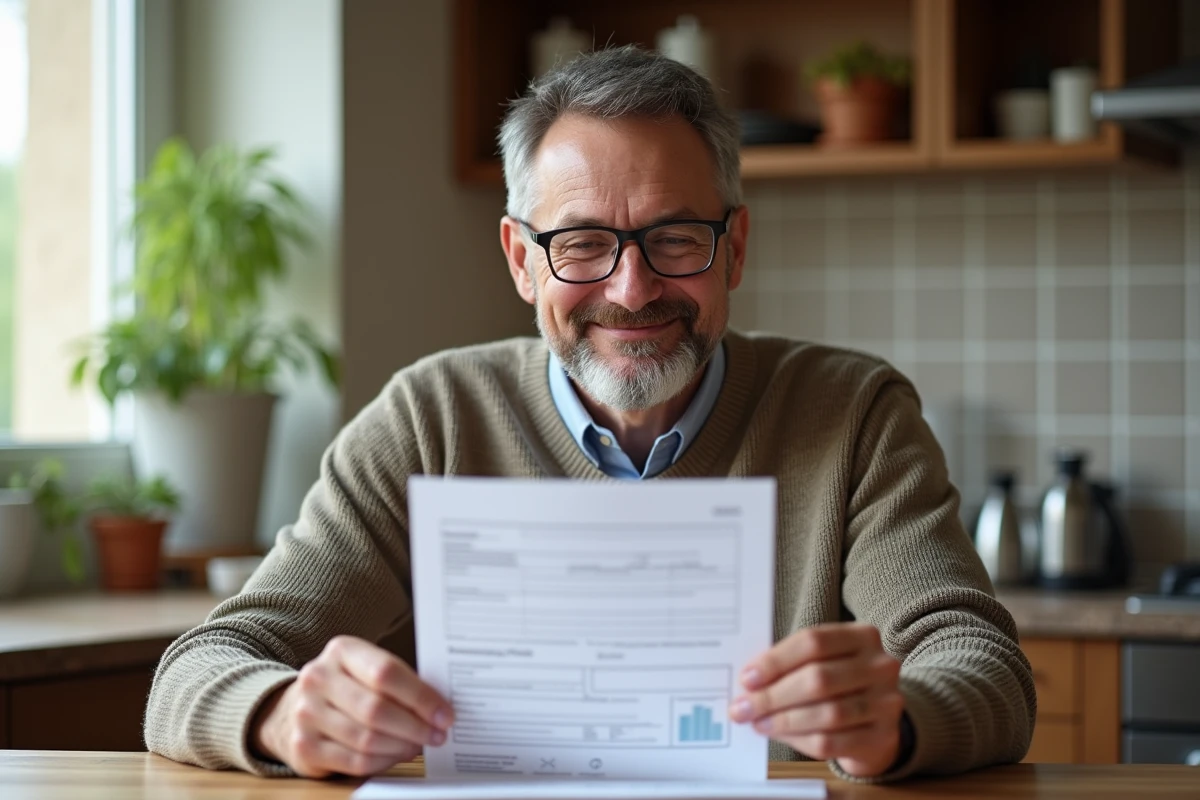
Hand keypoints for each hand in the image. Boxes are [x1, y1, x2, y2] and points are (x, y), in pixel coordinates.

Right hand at [251, 635, 453, 777]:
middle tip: (437, 735)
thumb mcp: (366, 669)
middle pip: (376, 708)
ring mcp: (306, 713)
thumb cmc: (346, 687)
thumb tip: (441, 707)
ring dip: (401, 747)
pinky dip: (383, 761)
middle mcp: (318, 678)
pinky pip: (354, 761)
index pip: (386, 672)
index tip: (445, 714)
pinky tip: (396, 755)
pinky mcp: (304, 746)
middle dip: (415, 726)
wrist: (292, 708)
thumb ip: (398, 681)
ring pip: (366, 738)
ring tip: (418, 745)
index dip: (421, 697)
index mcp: (341, 650)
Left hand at [728, 623, 904, 777]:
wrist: (876, 724)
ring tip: (758, 723)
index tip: (747, 678)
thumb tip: (749, 683)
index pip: (813, 641)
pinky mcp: (883, 737)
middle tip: (743, 708)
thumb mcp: (822, 663)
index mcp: (862, 636)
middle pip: (819, 678)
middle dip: (774, 695)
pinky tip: (781, 736)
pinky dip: (800, 740)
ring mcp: (887, 702)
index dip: (776, 660)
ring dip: (784, 721)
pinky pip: (834, 742)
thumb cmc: (838, 686)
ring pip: (828, 713)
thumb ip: (791, 666)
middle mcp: (880, 665)